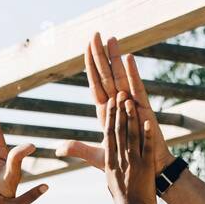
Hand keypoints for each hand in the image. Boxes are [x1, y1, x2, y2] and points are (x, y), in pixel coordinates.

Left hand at [56, 32, 174, 172]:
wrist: (147, 170)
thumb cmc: (124, 162)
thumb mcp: (97, 156)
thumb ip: (78, 149)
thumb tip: (57, 150)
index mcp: (105, 111)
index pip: (95, 84)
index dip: (90, 66)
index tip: (86, 48)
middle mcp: (117, 103)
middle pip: (106, 74)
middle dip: (100, 55)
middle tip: (95, 34)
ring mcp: (131, 104)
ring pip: (120, 76)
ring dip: (115, 58)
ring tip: (111, 38)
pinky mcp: (144, 109)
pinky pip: (137, 88)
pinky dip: (132, 73)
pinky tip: (129, 58)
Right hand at [104, 96, 155, 203]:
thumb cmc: (123, 200)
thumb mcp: (110, 180)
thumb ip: (109, 166)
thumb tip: (107, 159)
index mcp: (110, 162)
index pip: (108, 134)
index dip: (110, 117)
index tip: (111, 103)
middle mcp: (119, 159)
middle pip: (118, 131)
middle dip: (118, 111)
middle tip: (119, 94)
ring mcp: (132, 162)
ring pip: (130, 136)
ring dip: (130, 117)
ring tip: (129, 101)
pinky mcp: (144, 168)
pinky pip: (145, 148)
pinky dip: (146, 135)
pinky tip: (147, 121)